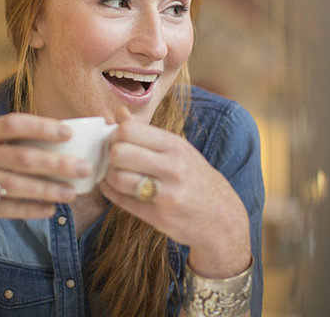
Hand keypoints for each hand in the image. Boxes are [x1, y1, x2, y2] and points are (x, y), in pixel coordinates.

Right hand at [0, 113, 91, 231]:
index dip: (41, 126)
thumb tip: (60, 140)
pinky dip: (28, 209)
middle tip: (83, 168)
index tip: (68, 132)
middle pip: (20, 157)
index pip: (13, 124)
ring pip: (14, 185)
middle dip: (55, 163)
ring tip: (71, 193)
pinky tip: (49, 210)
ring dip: (46, 189)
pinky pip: (3, 208)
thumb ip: (10, 141)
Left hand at [99, 108, 250, 277]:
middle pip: (119, 152)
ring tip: (115, 175)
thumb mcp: (176, 147)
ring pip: (116, 177)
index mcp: (174, 145)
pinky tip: (115, 188)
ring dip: (109, 176)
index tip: (116, 141)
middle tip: (113, 159)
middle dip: (110, 155)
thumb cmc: (193, 175)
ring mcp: (166, 194)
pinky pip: (121, 200)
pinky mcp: (159, 217)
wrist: (221, 214)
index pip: (128, 130)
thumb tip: (118, 113)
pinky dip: (111, 192)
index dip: (114, 134)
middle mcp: (172, 167)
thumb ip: (145, 131)